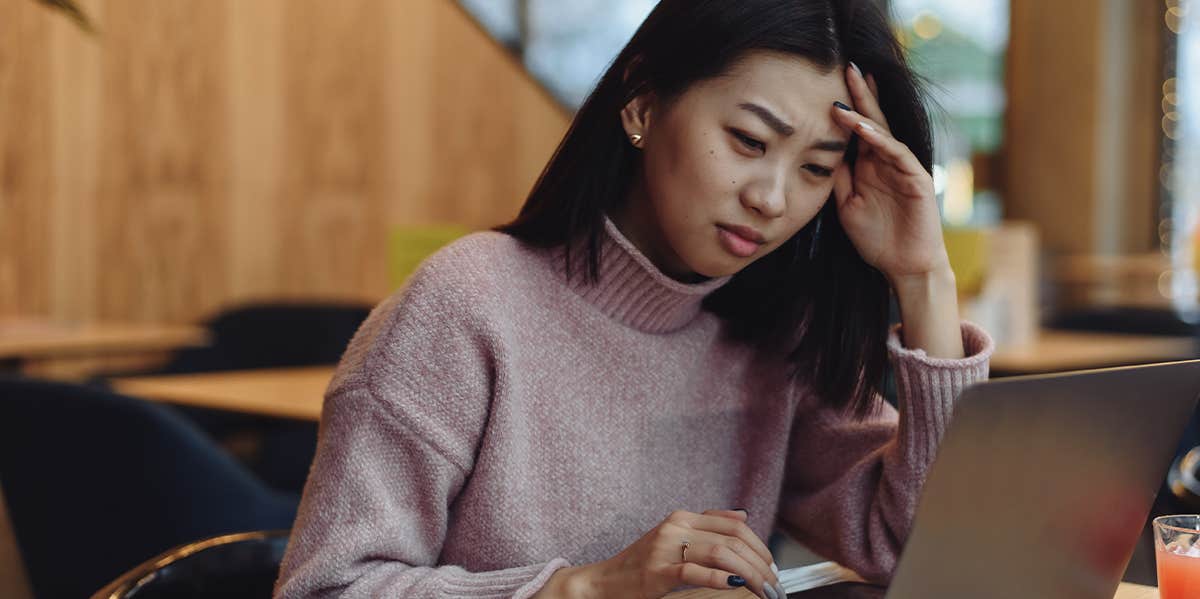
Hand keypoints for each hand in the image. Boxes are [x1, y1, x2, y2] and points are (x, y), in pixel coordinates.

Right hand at [541, 509, 782, 598]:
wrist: (604, 581)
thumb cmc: (641, 564)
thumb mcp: (674, 537)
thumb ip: (707, 524)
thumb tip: (743, 514)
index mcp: (682, 517)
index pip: (734, 523)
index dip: (760, 544)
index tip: (772, 567)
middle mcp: (675, 526)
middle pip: (732, 539)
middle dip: (760, 564)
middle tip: (775, 586)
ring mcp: (665, 548)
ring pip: (720, 553)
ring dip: (749, 574)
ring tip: (763, 591)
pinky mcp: (656, 571)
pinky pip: (693, 571)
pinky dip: (718, 579)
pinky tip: (734, 586)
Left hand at [830, 64, 949, 287]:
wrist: (903, 267)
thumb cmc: (876, 240)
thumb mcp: (846, 206)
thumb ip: (837, 180)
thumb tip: (820, 155)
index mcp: (870, 166)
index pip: (857, 130)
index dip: (845, 108)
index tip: (827, 85)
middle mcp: (886, 162)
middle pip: (872, 121)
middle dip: (860, 95)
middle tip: (847, 66)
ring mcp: (903, 168)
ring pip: (883, 132)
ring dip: (866, 112)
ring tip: (849, 91)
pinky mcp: (916, 179)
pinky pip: (896, 153)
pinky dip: (879, 139)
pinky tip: (863, 127)